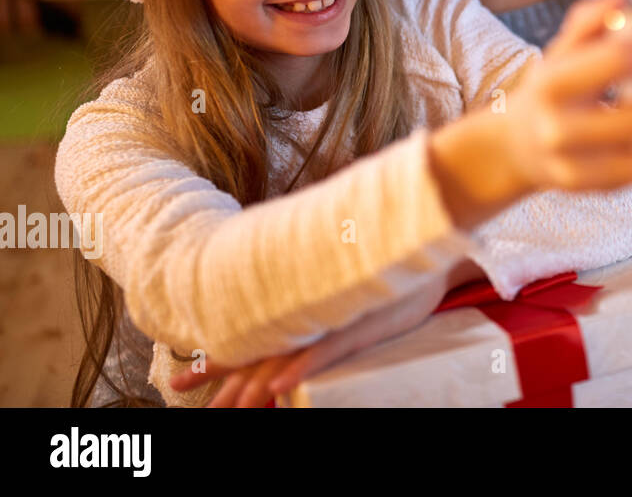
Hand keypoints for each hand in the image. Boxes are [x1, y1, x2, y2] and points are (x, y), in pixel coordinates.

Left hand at [171, 273, 452, 406]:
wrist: (421, 254)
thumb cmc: (382, 276)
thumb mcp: (339, 289)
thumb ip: (309, 297)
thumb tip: (283, 295)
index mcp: (297, 313)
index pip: (248, 342)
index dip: (213, 360)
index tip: (180, 378)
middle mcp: (305, 318)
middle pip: (255, 355)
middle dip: (219, 380)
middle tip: (179, 390)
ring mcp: (329, 323)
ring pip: (282, 359)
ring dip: (252, 386)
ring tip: (227, 408)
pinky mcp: (356, 327)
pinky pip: (323, 353)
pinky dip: (299, 370)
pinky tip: (277, 389)